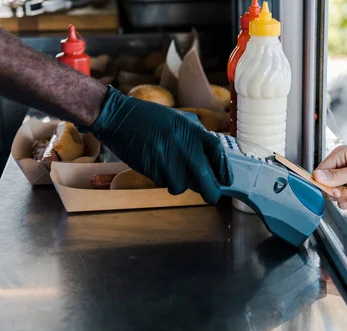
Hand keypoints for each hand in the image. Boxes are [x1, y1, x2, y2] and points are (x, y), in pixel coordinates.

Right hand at [87, 87, 232, 203]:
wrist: (119, 118)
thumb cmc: (150, 118)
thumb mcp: (179, 119)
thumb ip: (196, 136)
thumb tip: (211, 160)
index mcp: (192, 129)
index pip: (217, 151)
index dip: (224, 168)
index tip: (227, 180)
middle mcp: (182, 144)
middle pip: (204, 177)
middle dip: (210, 192)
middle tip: (212, 197)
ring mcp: (166, 157)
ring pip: (182, 186)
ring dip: (180, 185)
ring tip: (174, 174)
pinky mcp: (151, 168)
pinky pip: (164, 183)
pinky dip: (164, 180)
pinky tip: (158, 167)